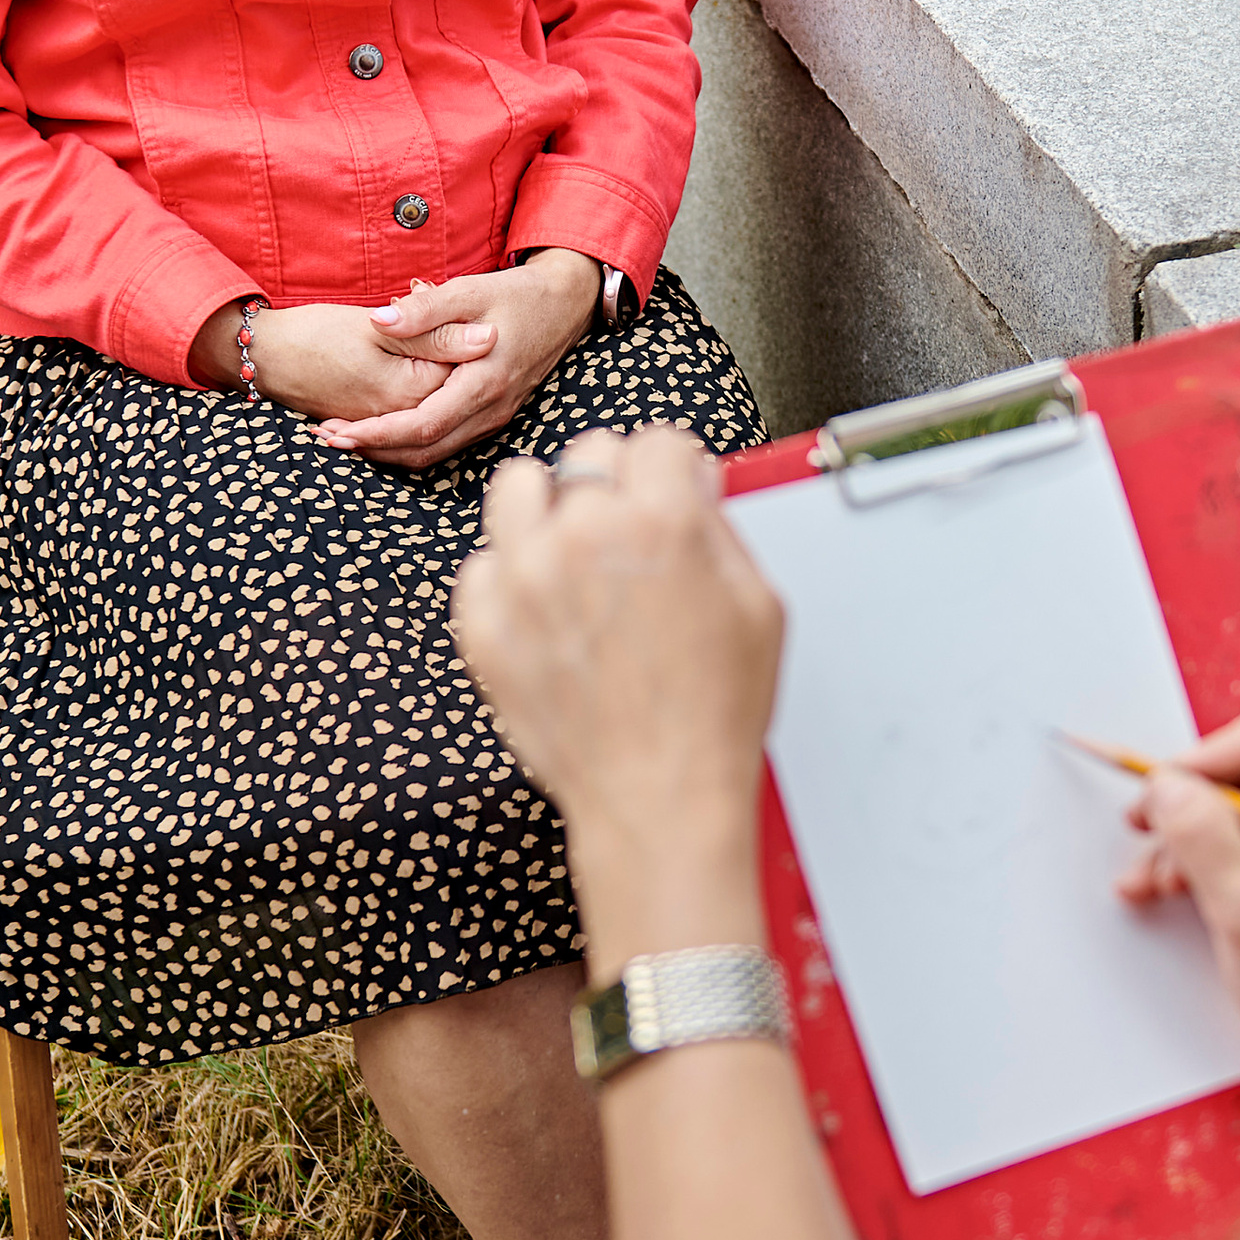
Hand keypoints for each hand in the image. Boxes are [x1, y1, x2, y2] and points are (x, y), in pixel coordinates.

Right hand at [188, 296, 461, 424]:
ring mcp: (390, 424)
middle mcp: (406, 417)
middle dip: (455, 352)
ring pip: (437, 401)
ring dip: (440, 373)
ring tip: (426, 335)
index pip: (467, 369)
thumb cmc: (316, 335)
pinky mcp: (376, 422)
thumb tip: (489, 338)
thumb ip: (434, 333)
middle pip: (455, 388)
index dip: (466, 333)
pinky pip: (414, 411)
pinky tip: (417, 363)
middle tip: (437, 315)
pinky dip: (423, 388)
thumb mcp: (377, 327)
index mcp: (413, 392)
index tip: (450, 303)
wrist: (266, 358)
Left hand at [318, 249, 600, 469]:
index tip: (337, 434)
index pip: (424, 426)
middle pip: (425, 451)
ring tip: (343, 435)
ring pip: (435, 452)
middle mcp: (490, 410)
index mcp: (484, 383)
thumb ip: (424, 309)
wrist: (565, 305)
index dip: (377, 435)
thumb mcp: (470, 291)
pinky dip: (410, 441)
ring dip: (389, 449)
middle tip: (327, 438)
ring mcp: (493, 417)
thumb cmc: (517, 295)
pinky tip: (381, 428)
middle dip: (373, 450)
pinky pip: (446, 441)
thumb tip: (378, 319)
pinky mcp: (491, 414)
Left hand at [453, 426, 780, 956]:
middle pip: (586, 454)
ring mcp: (525, 577)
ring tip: (572, 550)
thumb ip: (722, 528)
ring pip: (517, 488)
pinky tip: (545, 609)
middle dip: (614, 485)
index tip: (669, 485)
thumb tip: (694, 485)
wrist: (657, 800)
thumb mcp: (758, 607)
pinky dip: (508, 576)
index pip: (655, 439)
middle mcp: (584, 535)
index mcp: (662, 522)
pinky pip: (480, 564)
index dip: (671, 466)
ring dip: (548, 508)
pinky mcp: (484, 623)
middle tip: (629, 531)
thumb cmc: (711, 717)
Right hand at [1114, 687, 1239, 1177]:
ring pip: (1236, 793)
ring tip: (1150, 872)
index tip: (1174, 786)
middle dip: (1196, 792)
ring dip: (1184, 828)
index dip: (1224, 747)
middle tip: (1145, 818)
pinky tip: (1157, 884)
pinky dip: (1193, 852)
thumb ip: (1204, 837)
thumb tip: (1164, 785)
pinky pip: (1234, 829)